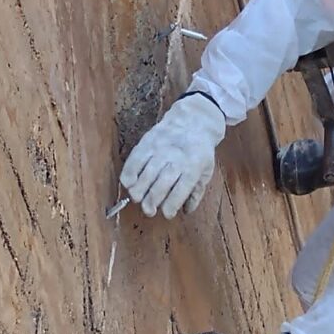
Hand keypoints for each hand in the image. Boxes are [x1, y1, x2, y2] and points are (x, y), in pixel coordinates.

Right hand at [120, 94, 224, 217]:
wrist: (193, 119)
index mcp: (193, 166)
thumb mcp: (206, 170)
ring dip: (139, 189)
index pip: (181, 189)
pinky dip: (129, 171)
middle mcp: (176, 157)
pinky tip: (127, 183)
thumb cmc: (199, 150)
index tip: (166, 214)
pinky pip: (135, 158)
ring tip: (137, 198)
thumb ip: (196, 191)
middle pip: (161, 183)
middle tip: (148, 211)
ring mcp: (161, 148)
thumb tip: (186, 211)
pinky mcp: (148, 141)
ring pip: (146, 172)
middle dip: (152, 200)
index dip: (171, 205)